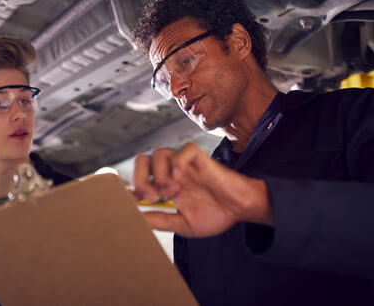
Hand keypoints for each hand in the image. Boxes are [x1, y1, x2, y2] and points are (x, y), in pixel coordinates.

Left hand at [132, 142, 272, 236]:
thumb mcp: (183, 224)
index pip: (139, 176)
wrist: (243, 209)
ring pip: (159, 153)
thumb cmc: (217, 214)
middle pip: (142, 160)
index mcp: (165, 185)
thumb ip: (160, 220)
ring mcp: (186, 164)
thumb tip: (136, 221)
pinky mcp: (202, 160)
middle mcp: (172, 171)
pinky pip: (185, 150)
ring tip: (172, 193)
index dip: (130, 186)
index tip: (131, 202)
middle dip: (140, 179)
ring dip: (159, 174)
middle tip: (152, 197)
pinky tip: (181, 179)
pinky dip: (178, 162)